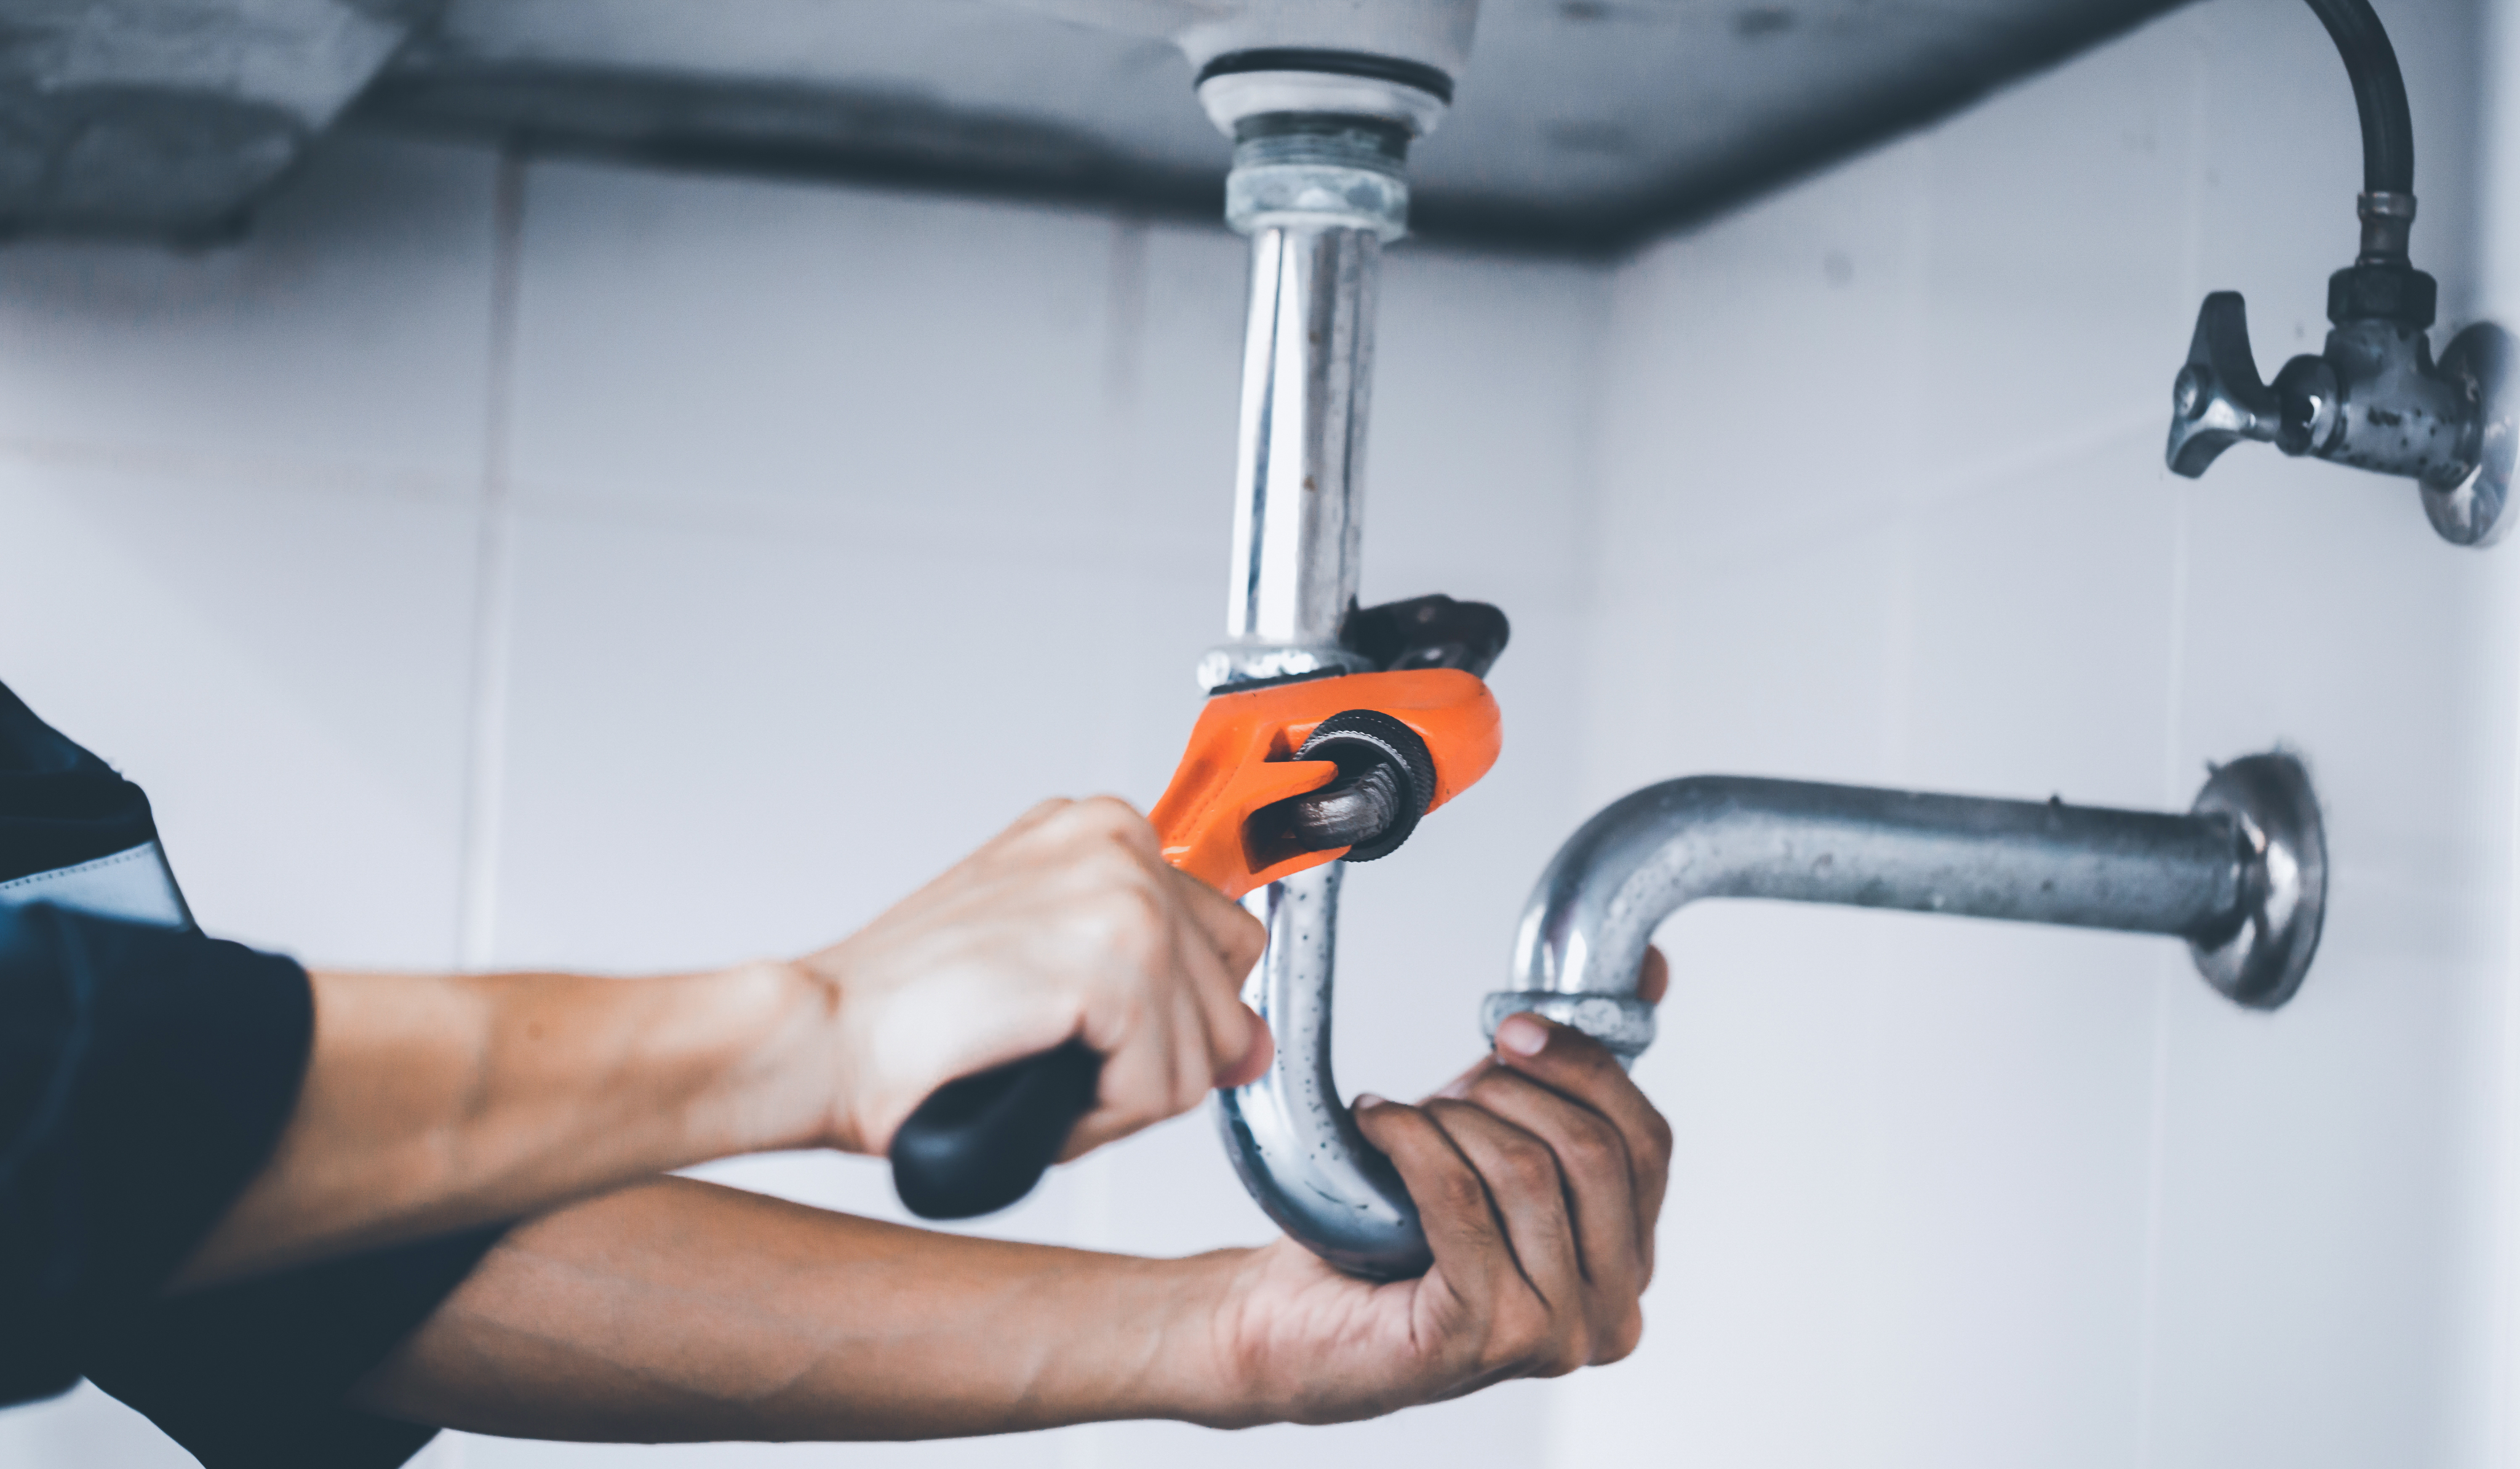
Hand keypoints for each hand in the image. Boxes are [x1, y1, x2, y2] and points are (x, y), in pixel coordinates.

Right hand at [799, 797, 1272, 1158]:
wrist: (820, 1036)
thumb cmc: (913, 1016)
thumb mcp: (1058, 976)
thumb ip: (1164, 996)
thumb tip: (1251, 1047)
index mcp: (1104, 830)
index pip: (1222, 941)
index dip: (1171, 1015)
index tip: (1099, 1032)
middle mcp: (1122, 842)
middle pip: (1227, 998)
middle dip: (1154, 1057)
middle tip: (1048, 1054)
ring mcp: (1123, 896)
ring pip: (1202, 1052)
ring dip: (1122, 1095)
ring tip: (1030, 1066)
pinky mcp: (1114, 962)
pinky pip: (1163, 1088)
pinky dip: (1102, 1117)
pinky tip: (1032, 1083)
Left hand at [1193, 949, 1671, 1425]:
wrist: (1291, 1319)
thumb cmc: (1392, 1232)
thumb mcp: (1496, 1135)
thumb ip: (1566, 1077)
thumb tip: (1655, 963)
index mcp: (1628, 1264)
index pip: (1647, 1145)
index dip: (1585, 1069)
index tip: (1514, 1029)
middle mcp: (1610, 1315)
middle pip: (1597, 1153)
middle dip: (1513, 1093)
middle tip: (1449, 1087)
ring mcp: (1553, 1337)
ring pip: (1528, 1172)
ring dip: (1453, 1121)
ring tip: (1403, 1120)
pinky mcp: (1483, 1340)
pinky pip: (1461, 1203)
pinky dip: (1412, 1144)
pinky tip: (1376, 1127)